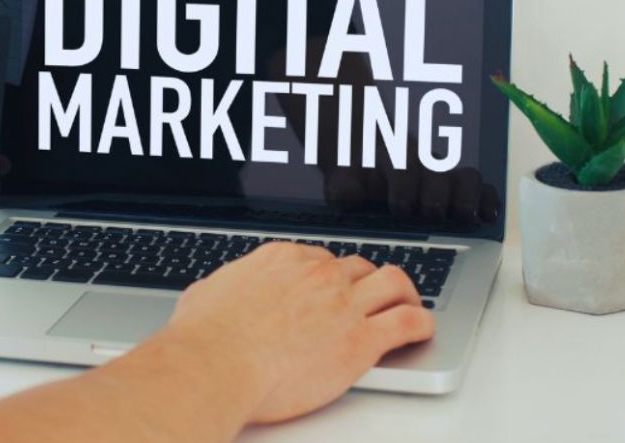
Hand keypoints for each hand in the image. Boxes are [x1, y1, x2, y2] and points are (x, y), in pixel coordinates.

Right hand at [164, 243, 433, 423]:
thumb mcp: (205, 296)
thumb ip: (220, 290)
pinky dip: (421, 323)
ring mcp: (343, 304)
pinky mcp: (361, 340)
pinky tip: (421, 329)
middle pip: (357, 267)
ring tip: (407, 305)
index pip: (320, 258)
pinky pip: (408, 322)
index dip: (330, 276)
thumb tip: (210, 295)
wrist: (216, 365)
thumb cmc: (204, 339)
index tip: (332, 289)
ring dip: (403, 292)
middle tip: (367, 300)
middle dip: (363, 283)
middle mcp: (317, 274)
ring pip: (393, 282)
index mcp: (281, 259)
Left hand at [323, 165, 500, 226]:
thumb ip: (344, 186)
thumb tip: (349, 196)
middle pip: (439, 172)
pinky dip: (487, 199)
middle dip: (436, 194)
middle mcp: (422, 163)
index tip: (400, 207)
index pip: (404, 165)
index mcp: (392, 157)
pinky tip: (487, 216)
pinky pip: (480, 188)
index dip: (405, 186)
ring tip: (465, 218)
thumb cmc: (355, 173)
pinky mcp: (458, 188)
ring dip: (467, 197)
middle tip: (431, 213)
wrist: (361, 153)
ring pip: (465, 176)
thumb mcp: (342, 178)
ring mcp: (442, 174)